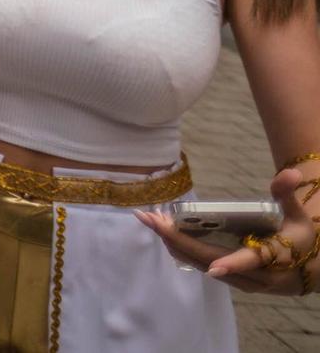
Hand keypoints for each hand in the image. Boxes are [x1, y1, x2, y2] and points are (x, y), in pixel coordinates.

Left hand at [138, 170, 319, 294]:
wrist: (307, 270)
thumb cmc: (300, 238)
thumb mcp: (296, 216)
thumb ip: (287, 195)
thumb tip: (289, 173)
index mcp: (275, 259)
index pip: (253, 262)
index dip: (234, 265)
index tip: (214, 268)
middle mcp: (256, 275)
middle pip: (212, 260)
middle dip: (179, 240)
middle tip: (150, 219)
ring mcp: (241, 280)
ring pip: (201, 263)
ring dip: (174, 242)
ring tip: (149, 220)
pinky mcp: (229, 279)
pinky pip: (199, 264)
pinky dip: (180, 247)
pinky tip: (162, 231)